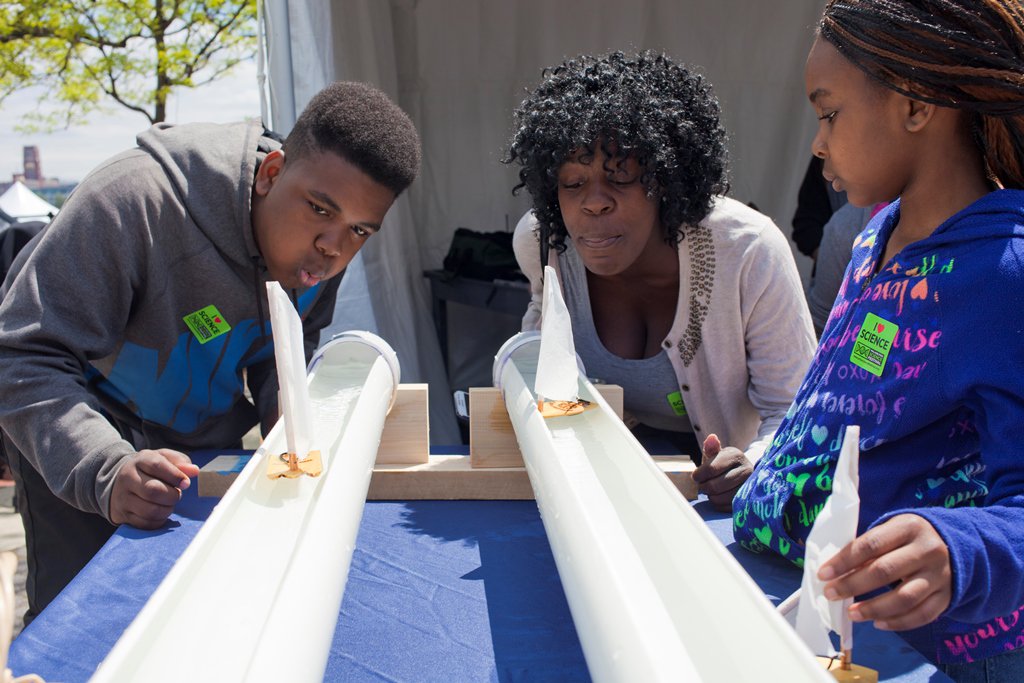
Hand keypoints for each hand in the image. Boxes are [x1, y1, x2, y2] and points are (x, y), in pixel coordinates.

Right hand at [109, 449, 200, 528]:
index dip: (176, 476)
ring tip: (168, 503)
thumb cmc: (148, 469)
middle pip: (153, 491)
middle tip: (176, 494)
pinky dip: (159, 520)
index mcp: (139, 461)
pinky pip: (146, 524)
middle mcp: (127, 479)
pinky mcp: (122, 515)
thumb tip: (194, 471)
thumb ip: (180, 462)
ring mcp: (122, 498)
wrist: (119, 481)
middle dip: (172, 496)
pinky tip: (160, 512)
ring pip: (150, 510)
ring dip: (167, 510)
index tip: (186, 483)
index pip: (157, 466)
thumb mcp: (163, 458)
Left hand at [692, 433, 752, 511]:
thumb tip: (712, 438)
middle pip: (714, 486)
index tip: (696, 476)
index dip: (699, 475)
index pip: (711, 468)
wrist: (742, 474)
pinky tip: (720, 496)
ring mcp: (749, 487)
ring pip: (719, 498)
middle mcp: (746, 470)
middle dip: (704, 487)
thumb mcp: (717, 454)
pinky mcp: (747, 501)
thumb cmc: (724, 464)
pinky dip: (718, 503)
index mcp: (736, 455)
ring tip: (712, 490)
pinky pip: (724, 507)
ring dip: (711, 496)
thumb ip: (711, 448)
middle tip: (703, 484)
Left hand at [818, 513, 951, 630]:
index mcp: (908, 527)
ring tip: (852, 614)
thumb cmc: (907, 538)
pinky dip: (897, 623)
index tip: (824, 574)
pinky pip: (921, 615)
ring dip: (874, 609)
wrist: (953, 545)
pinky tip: (877, 623)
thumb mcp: (890, 531)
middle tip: (831, 594)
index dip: (844, 561)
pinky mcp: (946, 596)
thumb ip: (868, 548)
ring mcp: (939, 575)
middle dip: (853, 585)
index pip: (871, 544)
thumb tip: (836, 572)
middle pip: (885, 571)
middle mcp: (927, 550)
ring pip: (904, 598)